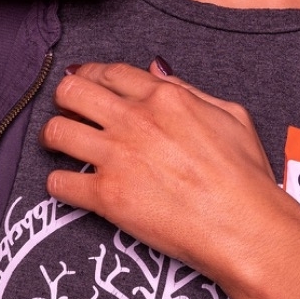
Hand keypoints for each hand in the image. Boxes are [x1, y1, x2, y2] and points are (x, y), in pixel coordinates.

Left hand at [42, 61, 299, 285]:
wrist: (244, 226)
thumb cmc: (246, 177)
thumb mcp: (231, 115)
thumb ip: (190, 90)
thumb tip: (157, 72)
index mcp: (165, 97)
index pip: (109, 72)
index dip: (89, 74)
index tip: (83, 81)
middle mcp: (134, 121)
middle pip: (72, 91)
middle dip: (64, 98)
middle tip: (67, 111)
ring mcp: (117, 157)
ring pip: (56, 132)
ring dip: (53, 137)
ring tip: (59, 145)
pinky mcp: (106, 196)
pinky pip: (59, 182)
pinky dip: (59, 183)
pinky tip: (69, 185)